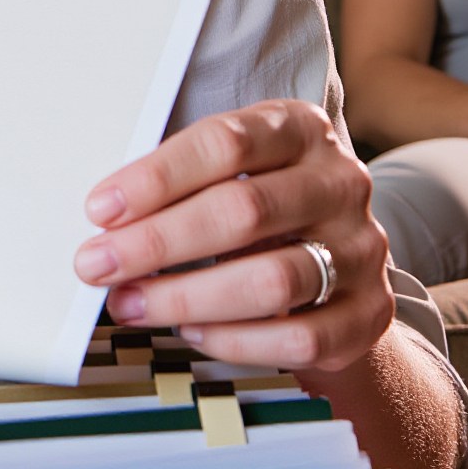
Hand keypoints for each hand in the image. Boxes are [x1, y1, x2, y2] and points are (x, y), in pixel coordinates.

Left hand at [75, 101, 391, 373]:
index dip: (157, 177)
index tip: (100, 209)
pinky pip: (297, 337)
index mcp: (300, 128)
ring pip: (271, 279)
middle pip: (244, 211)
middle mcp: (340, 183)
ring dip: (186, 298)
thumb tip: (104, 218)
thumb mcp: (232, 172)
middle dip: (158, 242)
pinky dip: (234, 339)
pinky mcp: (370, 314)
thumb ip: (182, 183)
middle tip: (97, 263)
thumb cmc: (260, 209)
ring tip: (130, 303)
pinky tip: (190, 331)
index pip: (226, 142)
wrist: (340, 268)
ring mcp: (362, 250)